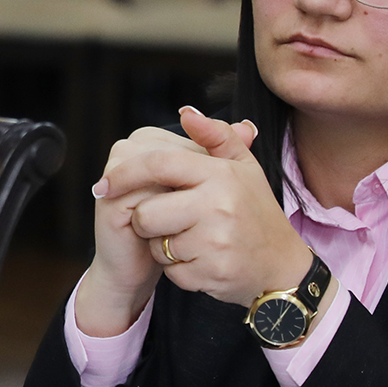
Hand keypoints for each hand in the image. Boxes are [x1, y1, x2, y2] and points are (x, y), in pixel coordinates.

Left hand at [94, 107, 312, 308]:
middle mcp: (218, 206)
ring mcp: (216, 242)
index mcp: (221, 174)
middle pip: (147, 213)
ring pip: (156, 245)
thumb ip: (216, 136)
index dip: (125, 173)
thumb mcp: (244, 168)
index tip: (105, 184)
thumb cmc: (255, 212)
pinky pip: (171, 271)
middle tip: (166, 221)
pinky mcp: (211, 274)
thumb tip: (185, 112)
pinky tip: (201, 261)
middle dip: (146, 220)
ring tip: (191, 240)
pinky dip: (178, 269)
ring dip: (163, 246)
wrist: (282, 266)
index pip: (159, 164)